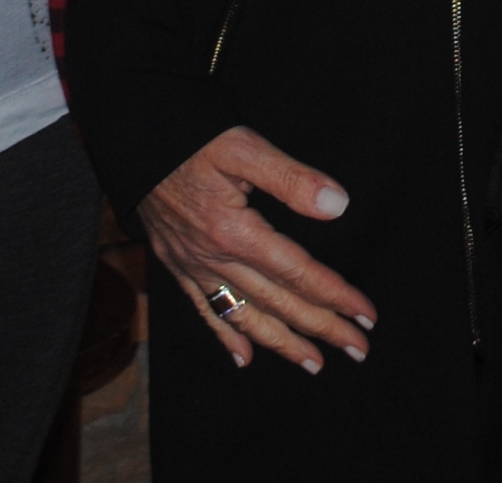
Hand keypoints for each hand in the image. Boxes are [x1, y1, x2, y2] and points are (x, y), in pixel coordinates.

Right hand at [140, 126, 376, 374]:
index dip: (336, 296)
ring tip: (312, 363)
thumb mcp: (243, 147)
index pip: (298, 274)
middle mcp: (214, 258)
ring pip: (244, 316)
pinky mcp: (176, 264)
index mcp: (236, 232)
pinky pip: (205, 310)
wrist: (136, 138)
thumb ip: (292, 179)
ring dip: (281, 343)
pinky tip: (244, 358)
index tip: (365, 315)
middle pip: (278, 303)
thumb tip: (337, 204)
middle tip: (357, 350)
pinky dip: (226, 336)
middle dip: (321, 328)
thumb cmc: (191, 138)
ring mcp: (193, 266)